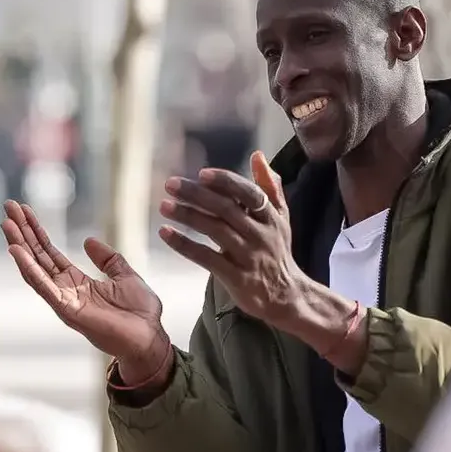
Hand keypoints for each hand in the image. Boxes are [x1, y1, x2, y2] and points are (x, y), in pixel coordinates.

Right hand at [1, 201, 168, 380]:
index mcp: (77, 282)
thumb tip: (88, 241)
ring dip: (19, 245)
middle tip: (7, 206)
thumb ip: (107, 259)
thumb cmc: (140, 312)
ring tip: (6, 223)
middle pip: (37, 256)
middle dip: (22, 232)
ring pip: (34, 269)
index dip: (37, 231)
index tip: (23, 210)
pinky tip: (15, 250)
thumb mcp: (125, 275)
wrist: (150, 337)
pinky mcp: (67, 311)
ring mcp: (63, 301)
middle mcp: (65, 290)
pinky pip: (44, 287)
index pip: (50, 252)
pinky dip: (29, 269)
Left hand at [157, 151, 306, 325]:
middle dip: (197, 194)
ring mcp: (249, 257)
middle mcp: (261, 234)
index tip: (202, 173)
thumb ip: (269, 186)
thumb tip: (257, 155)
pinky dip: (185, 245)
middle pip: (226, 209)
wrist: (286, 296)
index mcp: (270, 216)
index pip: (249, 193)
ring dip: (188, 216)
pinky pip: (207, 258)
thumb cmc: (277, 251)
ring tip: (164, 206)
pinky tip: (166, 234)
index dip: (226, 182)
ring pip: (216, 231)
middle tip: (170, 184)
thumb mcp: (280, 218)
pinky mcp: (236, 278)